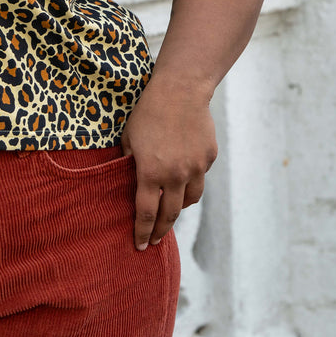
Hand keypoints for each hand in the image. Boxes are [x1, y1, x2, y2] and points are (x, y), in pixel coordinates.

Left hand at [120, 76, 217, 250]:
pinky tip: (183, 177)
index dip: (141, 232)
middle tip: (154, 240)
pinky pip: (199, 178)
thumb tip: (126, 178)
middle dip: (160, 230)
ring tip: (170, 211)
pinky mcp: (209, 158)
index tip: (140, 246)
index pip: (145, 213)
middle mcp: (175, 175)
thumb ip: (127, 161)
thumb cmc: (148, 111)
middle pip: (169, 214)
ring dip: (178, 208)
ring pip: (189, 200)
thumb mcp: (129, 136)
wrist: (181, 90)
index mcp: (151, 172)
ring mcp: (195, 168)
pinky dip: (191, 182)